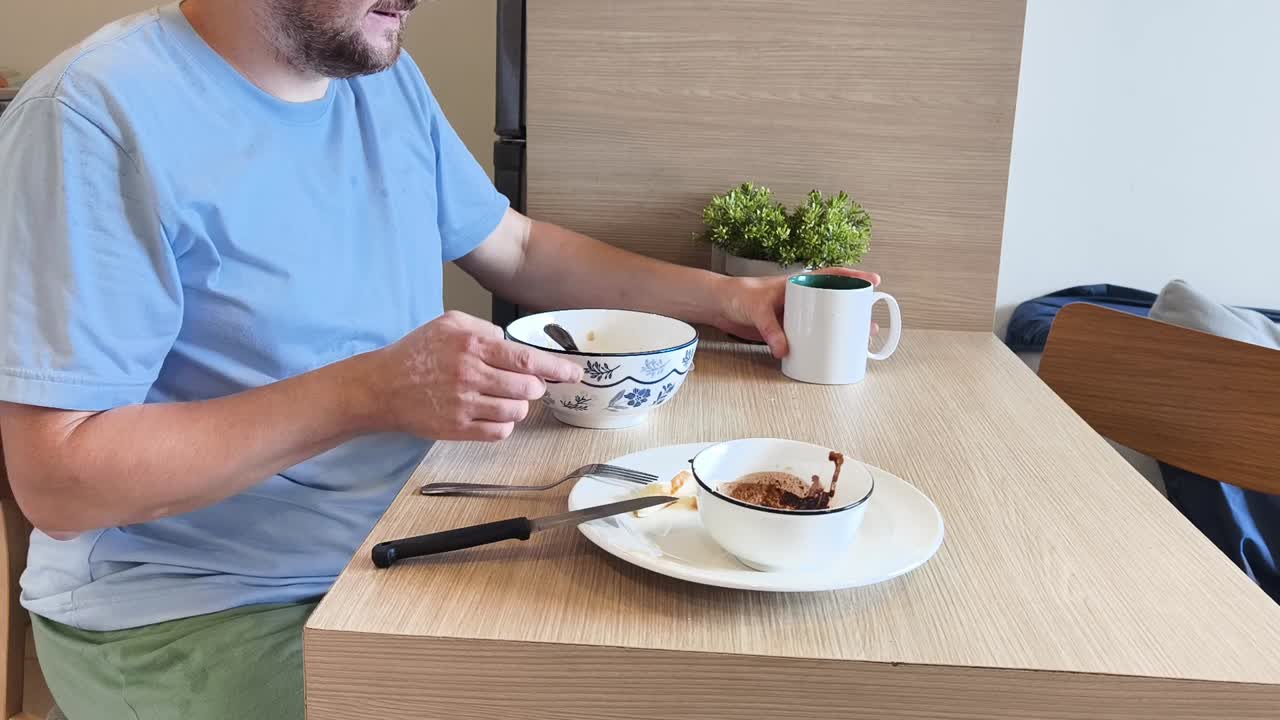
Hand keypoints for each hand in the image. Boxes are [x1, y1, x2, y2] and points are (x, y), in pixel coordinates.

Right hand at [366, 311, 582, 440]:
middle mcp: (470, 374)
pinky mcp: (456, 428)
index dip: (556, 369)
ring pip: (517, 411)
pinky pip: (499, 431)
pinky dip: (504, 424)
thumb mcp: (448, 323)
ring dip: (519, 406)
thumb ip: (485, 327)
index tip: (573, 374)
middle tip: (526, 384)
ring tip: (504, 398)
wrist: (381, 386)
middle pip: (528, 388)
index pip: (526, 359)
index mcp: (472, 345)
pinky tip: (493, 414)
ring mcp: (463, 404)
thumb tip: (511, 341)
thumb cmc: (416, 353)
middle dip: (535, 388)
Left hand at [715, 268, 881, 358]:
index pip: (831, 275)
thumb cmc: (738, 295)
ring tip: (860, 340)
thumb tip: (784, 350)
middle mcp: (802, 297)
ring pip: (825, 320)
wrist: (720, 305)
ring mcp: (796, 314)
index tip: (872, 281)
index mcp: (799, 282)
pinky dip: (821, 342)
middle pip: (834, 301)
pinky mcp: (788, 329)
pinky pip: (809, 335)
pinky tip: (831, 351)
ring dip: (842, 329)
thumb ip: (770, 329)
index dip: (853, 277)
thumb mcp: (756, 309)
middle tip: (871, 324)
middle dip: (855, 312)